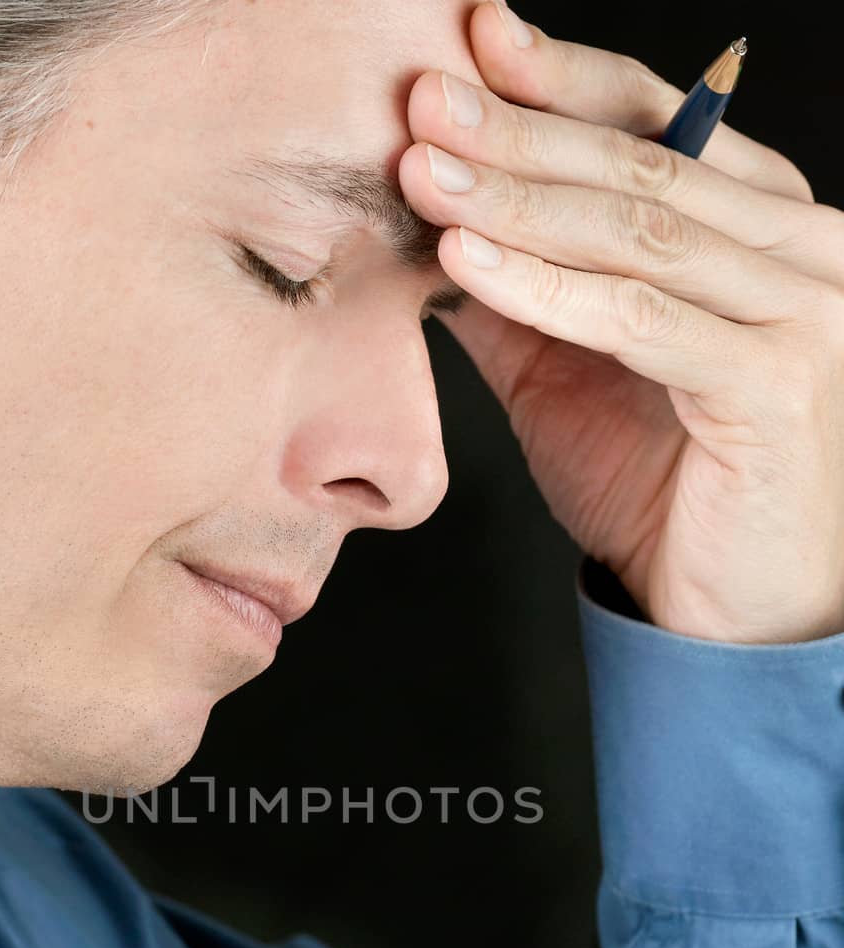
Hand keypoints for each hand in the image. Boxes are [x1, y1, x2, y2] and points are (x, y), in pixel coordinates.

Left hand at [397, 4, 843, 642]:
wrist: (724, 614)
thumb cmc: (660, 486)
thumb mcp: (571, 369)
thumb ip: (521, 292)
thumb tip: (430, 223)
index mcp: (755, 228)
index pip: (656, 124)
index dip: (560, 81)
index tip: (468, 45)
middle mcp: (795, 250)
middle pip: (642, 164)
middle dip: (521, 129)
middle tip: (423, 99)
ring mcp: (800, 311)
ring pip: (640, 231)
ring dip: (520, 198)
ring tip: (425, 172)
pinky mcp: (774, 383)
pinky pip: (642, 318)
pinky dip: (548, 288)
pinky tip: (468, 262)